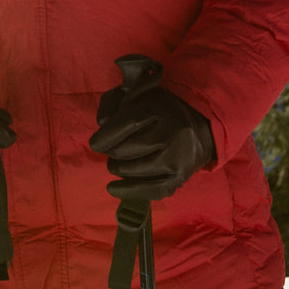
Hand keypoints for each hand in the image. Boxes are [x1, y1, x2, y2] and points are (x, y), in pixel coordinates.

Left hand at [88, 84, 214, 201]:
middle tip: (112, 151)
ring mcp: (179, 158)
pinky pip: (149, 190)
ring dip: (118, 168)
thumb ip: (111, 102)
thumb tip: (102, 122)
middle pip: (126, 150)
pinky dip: (128, 191)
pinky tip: (113, 188)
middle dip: (111, 152)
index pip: (130, 121)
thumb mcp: (133, 96)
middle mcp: (174, 133)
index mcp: (163, 109)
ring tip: (118, 163)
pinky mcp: (179, 177)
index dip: (107, 134)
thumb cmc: (154, 115)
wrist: (194, 133)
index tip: (94, 144)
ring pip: (132, 170)